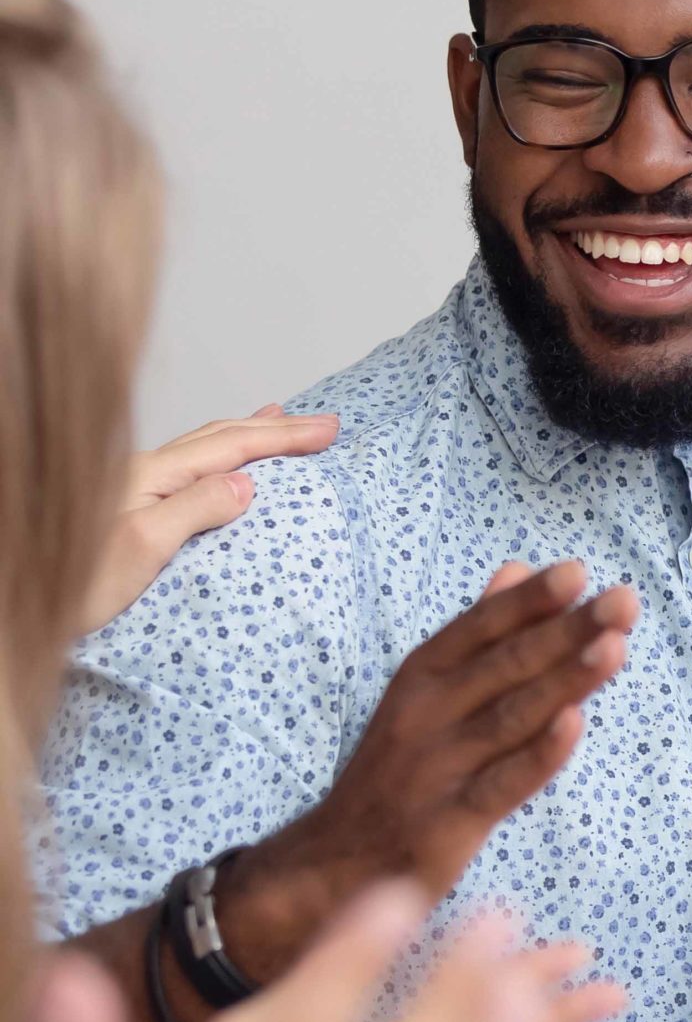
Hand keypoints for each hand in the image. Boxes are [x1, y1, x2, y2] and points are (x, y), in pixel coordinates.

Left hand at [79, 406, 338, 633]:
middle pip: (220, 436)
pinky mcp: (127, 506)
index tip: (330, 429)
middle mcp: (141, 472)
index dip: (284, 436)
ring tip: (277, 419)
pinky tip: (220, 462)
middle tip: (324, 423)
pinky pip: (190, 465)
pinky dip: (220, 452)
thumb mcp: (142, 548)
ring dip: (247, 433)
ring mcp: (132, 486)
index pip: (232, 446)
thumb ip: (194, 509)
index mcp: (151, 476)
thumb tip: (248, 482)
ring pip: (203, 446)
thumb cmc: (74, 585)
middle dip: (275, 427)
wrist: (20, 602)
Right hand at [223, 562, 638, 977]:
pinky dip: (539, 754)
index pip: (481, 627)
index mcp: (422, 676)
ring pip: (512, 716)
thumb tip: (518, 567)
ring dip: (566, 680)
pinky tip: (576, 723)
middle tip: (625, 600)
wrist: (335, 863)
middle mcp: (426, 713)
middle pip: (507, 665)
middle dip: (568, 630)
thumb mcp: (425, 690)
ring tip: (615, 646)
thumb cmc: (401, 765)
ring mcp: (437, 768)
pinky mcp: (449, 822)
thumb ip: (477, 632)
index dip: (529, 600)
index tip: (579, 570)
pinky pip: (503, 783)